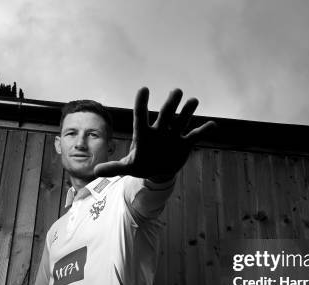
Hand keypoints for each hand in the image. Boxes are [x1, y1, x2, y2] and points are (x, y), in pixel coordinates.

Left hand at [94, 87, 215, 180]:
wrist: (158, 170)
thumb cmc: (141, 164)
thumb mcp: (128, 168)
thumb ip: (114, 168)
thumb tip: (95, 172)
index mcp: (144, 134)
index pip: (141, 117)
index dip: (142, 104)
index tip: (144, 89)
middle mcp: (160, 130)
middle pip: (165, 115)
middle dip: (171, 104)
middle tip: (176, 91)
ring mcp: (174, 135)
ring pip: (182, 120)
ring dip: (188, 111)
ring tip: (193, 101)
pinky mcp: (185, 143)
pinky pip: (196, 135)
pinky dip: (204, 130)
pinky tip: (213, 125)